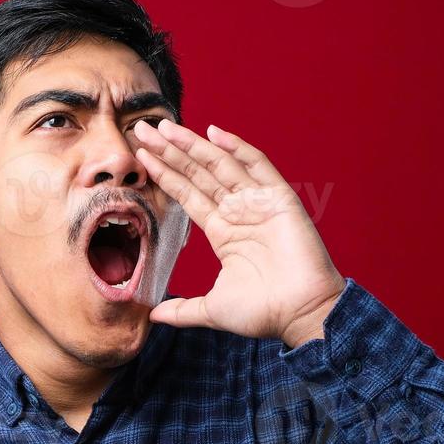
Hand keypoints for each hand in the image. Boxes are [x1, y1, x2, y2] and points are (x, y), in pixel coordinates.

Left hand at [133, 119, 344, 347]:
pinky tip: (213, 133)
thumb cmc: (263, 312)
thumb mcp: (211, 309)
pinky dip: (237, 148)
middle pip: (197, 173)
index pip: (187, 194)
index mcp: (223, 232)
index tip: (141, 156)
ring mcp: (258, 203)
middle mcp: (238, 212)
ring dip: (192, 145)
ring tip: (165, 127)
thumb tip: (152, 315)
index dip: (165, 174)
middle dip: (170, 151)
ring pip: (220, 165)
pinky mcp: (279, 199)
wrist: (301, 315)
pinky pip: (257, 166)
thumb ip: (182, 310)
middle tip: (143, 128)